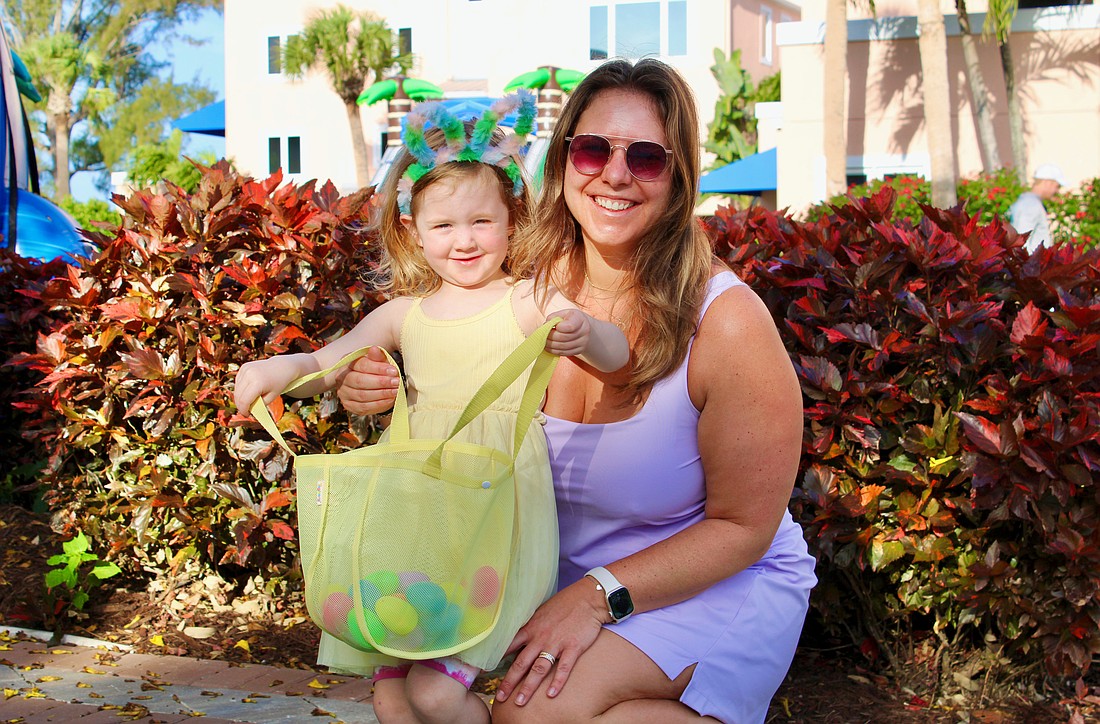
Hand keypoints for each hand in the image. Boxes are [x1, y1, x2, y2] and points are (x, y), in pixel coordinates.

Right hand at [234, 355, 310, 413]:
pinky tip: (248, 391)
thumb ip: (259, 404)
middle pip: (238, 395)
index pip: (244, 401)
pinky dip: (241, 389)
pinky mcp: (244, 367)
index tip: (246, 415)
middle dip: (241, 405)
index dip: (244, 410)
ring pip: (237, 389)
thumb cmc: (279, 383)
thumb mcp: (271, 397)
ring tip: (248, 401)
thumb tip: (248, 410)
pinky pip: (238, 382)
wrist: (282, 366)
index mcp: (257, 383)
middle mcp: (249, 374)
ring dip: (240, 397)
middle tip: (246, 410)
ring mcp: (245, 369)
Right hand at [335, 346, 399, 415]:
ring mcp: (344, 393)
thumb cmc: (376, 371)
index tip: (393, 371)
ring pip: (362, 395)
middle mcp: (342, 378)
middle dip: (381, 382)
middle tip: (396, 382)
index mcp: (348, 363)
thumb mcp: (378, 361)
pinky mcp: (349, 406)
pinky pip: (364, 407)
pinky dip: (379, 404)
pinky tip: (389, 399)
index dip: (378, 368)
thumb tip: (374, 349)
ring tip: (395, 391)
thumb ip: (377, 356)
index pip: (361, 365)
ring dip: (381, 394)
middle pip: (360, 381)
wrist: (372, 387)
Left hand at [495, 578, 607, 705]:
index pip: (508, 646)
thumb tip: (517, 638)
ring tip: (520, 702)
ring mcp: (556, 643)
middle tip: (500, 697)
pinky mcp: (573, 647)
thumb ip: (529, 627)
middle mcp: (540, 637)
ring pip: (539, 668)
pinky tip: (551, 694)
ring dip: (528, 686)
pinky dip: (557, 682)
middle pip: (521, 663)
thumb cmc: (564, 604)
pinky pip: (564, 667)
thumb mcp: (541, 613)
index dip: (496, 659)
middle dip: (509, 682)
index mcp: (531, 628)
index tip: (484, 672)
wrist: (588, 598)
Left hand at [544, 308, 591, 357]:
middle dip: (551, 336)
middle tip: (543, 335)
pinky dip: (554, 351)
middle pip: (564, 337)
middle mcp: (584, 331)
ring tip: (544, 341)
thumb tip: (546, 325)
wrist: (583, 328)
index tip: (553, 325)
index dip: (558, 327)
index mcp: (580, 319)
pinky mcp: (579, 350)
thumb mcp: (564, 313)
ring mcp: (583, 342)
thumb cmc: (570, 318)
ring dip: (551, 345)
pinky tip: (548, 347)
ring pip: (563, 347)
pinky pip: (564, 353)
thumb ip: (554, 317)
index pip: (569, 326)